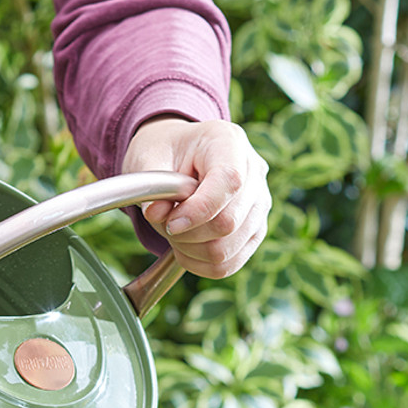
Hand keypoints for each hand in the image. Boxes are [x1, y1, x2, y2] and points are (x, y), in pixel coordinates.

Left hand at [121, 117, 271, 277]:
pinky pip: (229, 264)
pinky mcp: (255, 230)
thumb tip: (156, 214)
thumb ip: (151, 185)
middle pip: (229, 223)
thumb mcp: (149, 158)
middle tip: (167, 225)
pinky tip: (185, 249)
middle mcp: (254, 172)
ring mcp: (259, 203)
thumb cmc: (166, 153)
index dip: (198, 211)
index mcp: (229, 142)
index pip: (229, 183)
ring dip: (192, 251)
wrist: (181, 156)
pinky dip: (201, 265)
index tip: (170, 223)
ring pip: (228, 250)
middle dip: (188, 234)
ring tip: (174, 234)